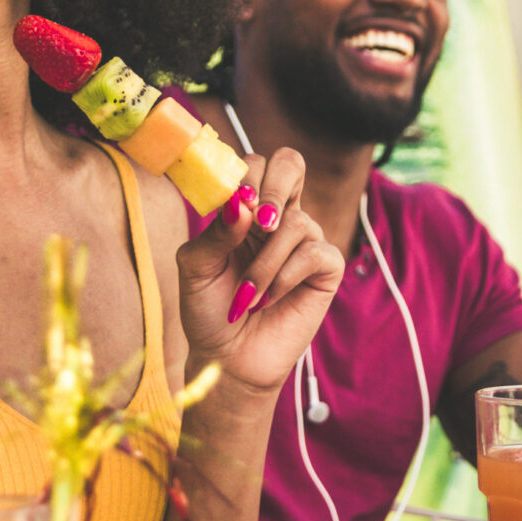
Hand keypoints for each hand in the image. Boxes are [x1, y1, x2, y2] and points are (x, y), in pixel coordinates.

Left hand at [176, 147, 341, 401]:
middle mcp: (278, 218)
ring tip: (247, 295)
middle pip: (291, 163)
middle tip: (259, 221)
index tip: (236, 205)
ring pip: (295, 222)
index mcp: (246, 209)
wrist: (227, 357)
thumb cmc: (209, 309)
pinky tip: (269, 300)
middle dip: (274, 187)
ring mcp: (303, 241)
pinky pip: (314, 253)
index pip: (256, 164)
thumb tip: (242, 203)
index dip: (248, 176)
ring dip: (265, 263)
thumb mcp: (196, 267)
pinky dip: (284, 278)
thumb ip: (215, 232)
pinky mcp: (325, 269)